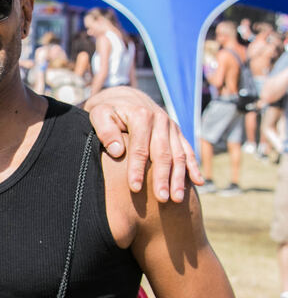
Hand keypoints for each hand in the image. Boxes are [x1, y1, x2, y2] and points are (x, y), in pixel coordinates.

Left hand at [85, 86, 201, 202]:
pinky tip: (199, 183)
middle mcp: (160, 120)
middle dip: (163, 178)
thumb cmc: (107, 111)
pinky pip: (188, 151)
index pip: (140, 148)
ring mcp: (172, 127)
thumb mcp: (99, 115)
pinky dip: (194, 167)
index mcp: (141, 116)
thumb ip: (105, 131)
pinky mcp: (177, 133)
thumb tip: (117, 151)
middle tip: (161, 199)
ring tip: (177, 199)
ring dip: (179, 178)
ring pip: (179, 155)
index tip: (134, 189)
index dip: (137, 169)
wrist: (124, 98)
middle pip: (163, 154)